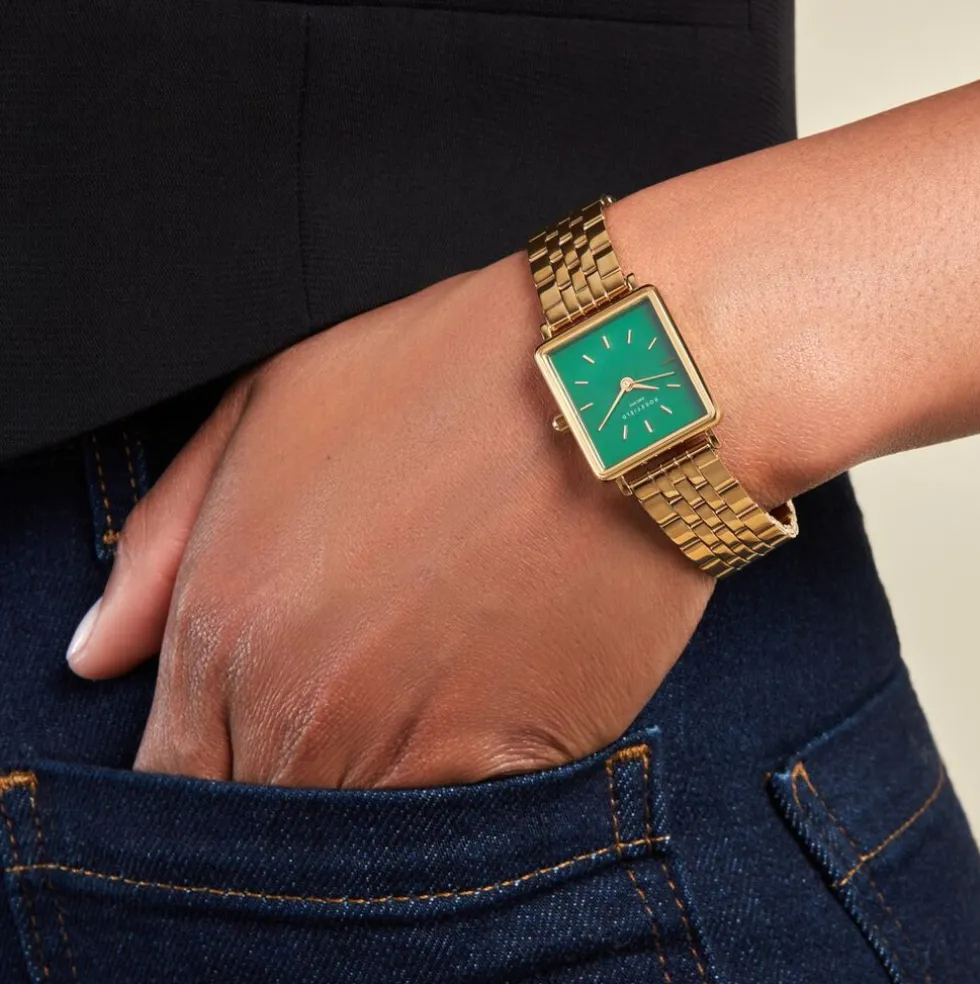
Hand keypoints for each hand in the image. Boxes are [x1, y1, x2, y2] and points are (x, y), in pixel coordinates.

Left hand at [65, 251, 718, 788]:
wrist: (616, 388)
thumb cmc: (444, 377)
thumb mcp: (269, 410)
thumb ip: (162, 542)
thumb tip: (97, 654)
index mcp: (227, 625)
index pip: (176, 770)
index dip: (213, 756)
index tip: (256, 727)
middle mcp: (303, 704)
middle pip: (263, 811)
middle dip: (290, 773)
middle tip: (355, 693)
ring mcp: (409, 745)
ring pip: (355, 830)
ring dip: (375, 780)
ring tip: (425, 685)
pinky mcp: (510, 764)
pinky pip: (457, 823)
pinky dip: (460, 785)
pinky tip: (487, 694)